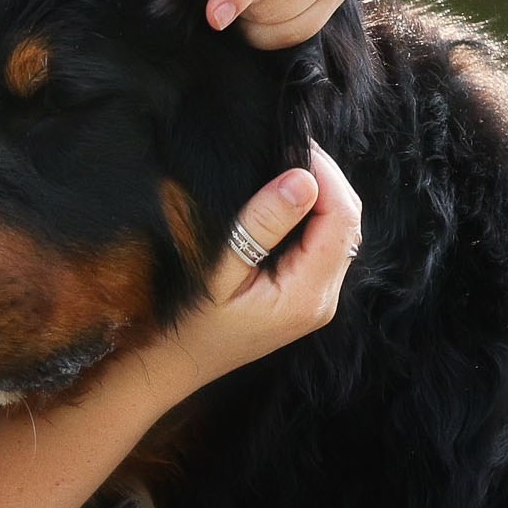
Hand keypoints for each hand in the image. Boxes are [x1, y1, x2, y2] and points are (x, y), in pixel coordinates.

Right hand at [0, 144, 358, 507]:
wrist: (162, 368)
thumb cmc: (180, 322)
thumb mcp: (217, 271)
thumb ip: (261, 225)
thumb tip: (303, 178)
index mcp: (308, 294)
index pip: (342, 216)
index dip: (324, 171)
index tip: (288, 139)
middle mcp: (322, 299)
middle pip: (345, 221)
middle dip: (322, 179)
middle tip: (279, 145)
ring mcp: (313, 300)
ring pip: (334, 231)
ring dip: (314, 196)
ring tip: (273, 165)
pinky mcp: (299, 298)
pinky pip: (318, 244)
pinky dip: (305, 216)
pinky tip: (273, 200)